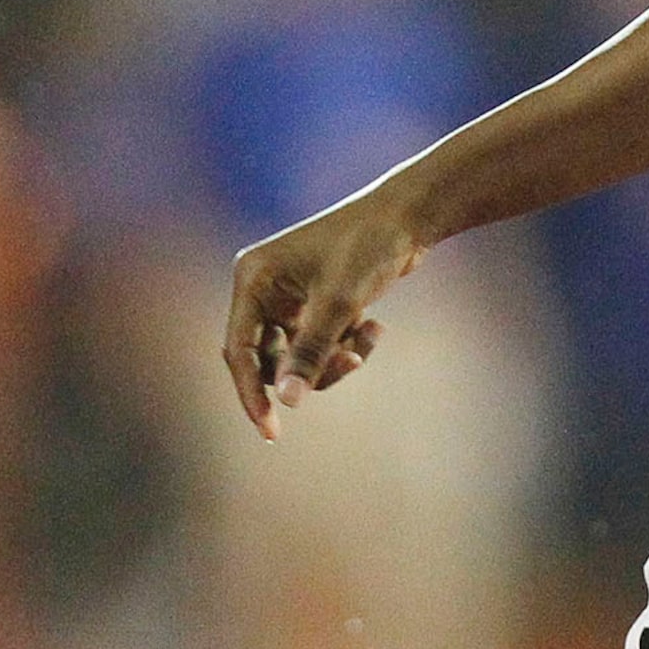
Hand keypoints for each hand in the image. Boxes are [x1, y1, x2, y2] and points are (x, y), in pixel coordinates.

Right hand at [222, 189, 423, 440]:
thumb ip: (310, 353)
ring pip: (298, 356)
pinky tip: (374, 326)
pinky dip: (346, 345)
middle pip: (269, 358)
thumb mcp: (340, 303)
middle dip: (310, 368)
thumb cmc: (370, 246)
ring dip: (333, 358)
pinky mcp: (314, 302)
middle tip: (350, 366)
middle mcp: (263, 287)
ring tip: (368, 337)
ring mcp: (289, 295)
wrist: (410, 216)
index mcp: (253, 278)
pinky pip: (320, 344)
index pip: (238, 350)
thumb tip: (286, 402)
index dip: (250, 394)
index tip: (270, 432)